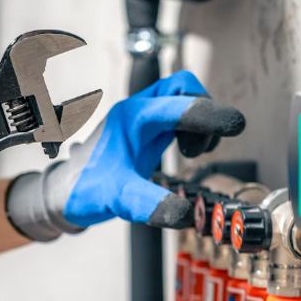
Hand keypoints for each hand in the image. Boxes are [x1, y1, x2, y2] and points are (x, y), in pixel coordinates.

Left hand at [6, 71, 244, 239]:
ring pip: (181, 97)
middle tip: (200, 147)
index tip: (234, 126)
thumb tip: (186, 214)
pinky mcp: (145, 130)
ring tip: (192, 151)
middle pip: (183, 87)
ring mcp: (141, 118)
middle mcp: (137, 111)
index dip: (208, 112)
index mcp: (131, 119)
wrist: (65, 191)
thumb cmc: (85, 189)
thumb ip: (148, 203)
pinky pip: (176, 114)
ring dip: (199, 120)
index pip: (177, 103)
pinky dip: (191, 127)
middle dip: (205, 112)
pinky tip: (185, 151)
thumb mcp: (117, 199)